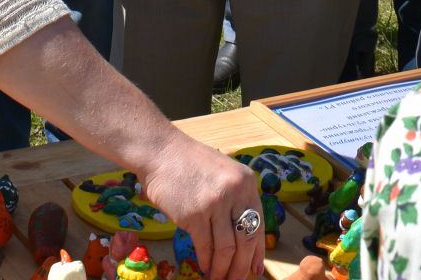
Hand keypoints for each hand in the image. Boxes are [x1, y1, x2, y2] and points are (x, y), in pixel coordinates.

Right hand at [136, 131, 264, 279]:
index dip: (257, 251)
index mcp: (246, 182)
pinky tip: (204, 267)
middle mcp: (235, 192)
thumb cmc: (190, 163)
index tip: (255, 270)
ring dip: (223, 269)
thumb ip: (236, 199)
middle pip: (246, 240)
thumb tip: (242, 237)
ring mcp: (214, 204)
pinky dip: (206, 261)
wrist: (161, 152)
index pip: (259, 224)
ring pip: (226, 248)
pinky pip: (205, 246)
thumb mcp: (224, 173)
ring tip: (218, 278)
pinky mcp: (193, 215)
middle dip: (241, 267)